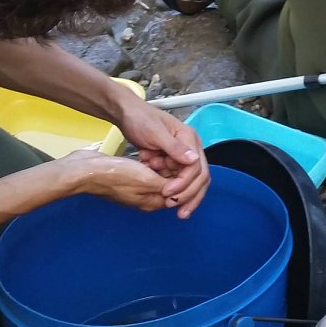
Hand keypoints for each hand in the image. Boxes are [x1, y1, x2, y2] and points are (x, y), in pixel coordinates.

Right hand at [55, 150, 172, 210]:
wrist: (86, 169)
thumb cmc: (116, 174)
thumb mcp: (147, 180)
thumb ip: (167, 185)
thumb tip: (183, 191)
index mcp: (152, 203)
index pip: (179, 195)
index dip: (183, 179)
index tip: (177, 163)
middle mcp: (146, 199)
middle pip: (170, 186)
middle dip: (171, 171)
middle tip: (165, 157)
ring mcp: (137, 189)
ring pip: (159, 176)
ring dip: (161, 166)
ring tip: (154, 156)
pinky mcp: (129, 179)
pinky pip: (147, 171)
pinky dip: (150, 163)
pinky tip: (145, 155)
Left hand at [115, 102, 209, 216]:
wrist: (126, 114)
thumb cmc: (140, 119)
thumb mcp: (155, 132)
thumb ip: (174, 147)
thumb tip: (193, 161)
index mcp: (189, 139)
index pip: (196, 168)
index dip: (184, 183)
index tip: (167, 192)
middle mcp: (189, 148)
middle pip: (199, 178)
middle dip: (190, 196)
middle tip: (178, 211)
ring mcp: (181, 156)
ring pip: (189, 182)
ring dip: (178, 192)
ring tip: (165, 203)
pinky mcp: (171, 162)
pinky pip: (175, 180)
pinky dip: (166, 186)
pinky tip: (157, 190)